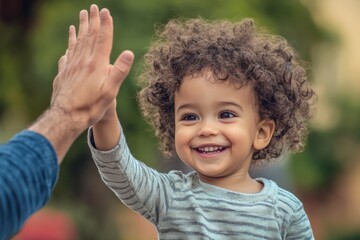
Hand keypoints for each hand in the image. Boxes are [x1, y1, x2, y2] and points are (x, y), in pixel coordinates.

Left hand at [29, 4, 133, 161]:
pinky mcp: (64, 74)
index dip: (105, 25)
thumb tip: (128, 53)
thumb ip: (119, 71)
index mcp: (96, 65)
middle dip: (92, 21)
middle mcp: (83, 62)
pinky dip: (69, 44)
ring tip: (81, 17)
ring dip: (80, 28)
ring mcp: (71, 66)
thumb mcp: (110, 92)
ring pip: (77, 43)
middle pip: (88, 37)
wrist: (66, 117)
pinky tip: (69, 43)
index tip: (105, 11)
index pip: (102, 40)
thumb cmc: (91, 106)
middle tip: (93, 7)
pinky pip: (67, 54)